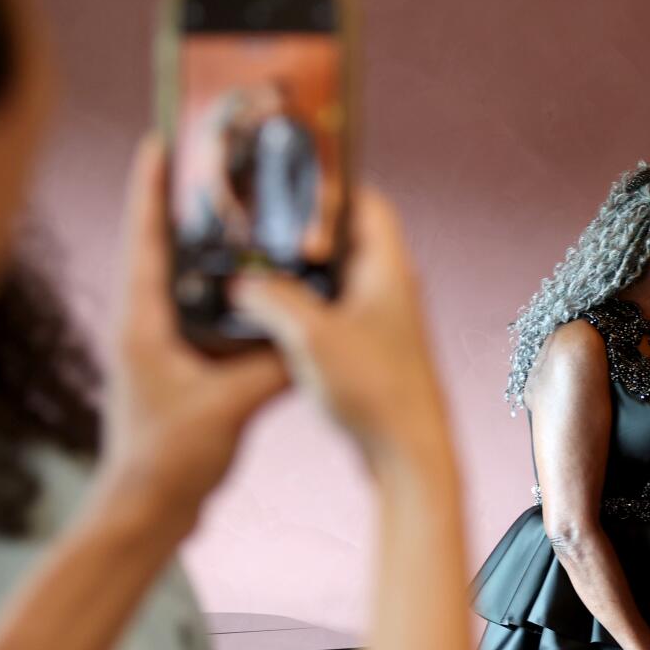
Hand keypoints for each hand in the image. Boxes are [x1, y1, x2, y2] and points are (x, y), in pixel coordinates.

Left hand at [106, 138, 290, 516]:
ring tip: (239, 217)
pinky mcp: (175, 373)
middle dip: (183, 205)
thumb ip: (271, 366)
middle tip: (212, 166)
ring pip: (181, 284)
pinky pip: (200, 319)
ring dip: (204, 251)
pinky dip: (224, 297)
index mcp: (143, 322)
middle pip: (161, 248)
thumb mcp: (227, 407)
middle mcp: (143, 326)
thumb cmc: (167, 462)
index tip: (161, 139)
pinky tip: (254, 294)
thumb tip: (312, 333)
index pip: (145, 237)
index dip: (152, 186)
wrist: (144, 514)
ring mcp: (156, 350)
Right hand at [231, 187, 451, 462]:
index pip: (367, 203)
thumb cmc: (375, 393)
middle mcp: (392, 290)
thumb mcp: (311, 335)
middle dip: (303, 236)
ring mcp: (384, 324)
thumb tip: (240, 282)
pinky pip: (335, 317)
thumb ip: (271, 297)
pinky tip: (272, 323)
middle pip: (347, 241)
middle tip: (260, 234)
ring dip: (300, 278)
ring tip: (257, 276)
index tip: (290, 196)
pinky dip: (306, 312)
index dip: (329, 191)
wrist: (409, 458)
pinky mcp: (372, 355)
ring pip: (337, 282)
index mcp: (389, 270)